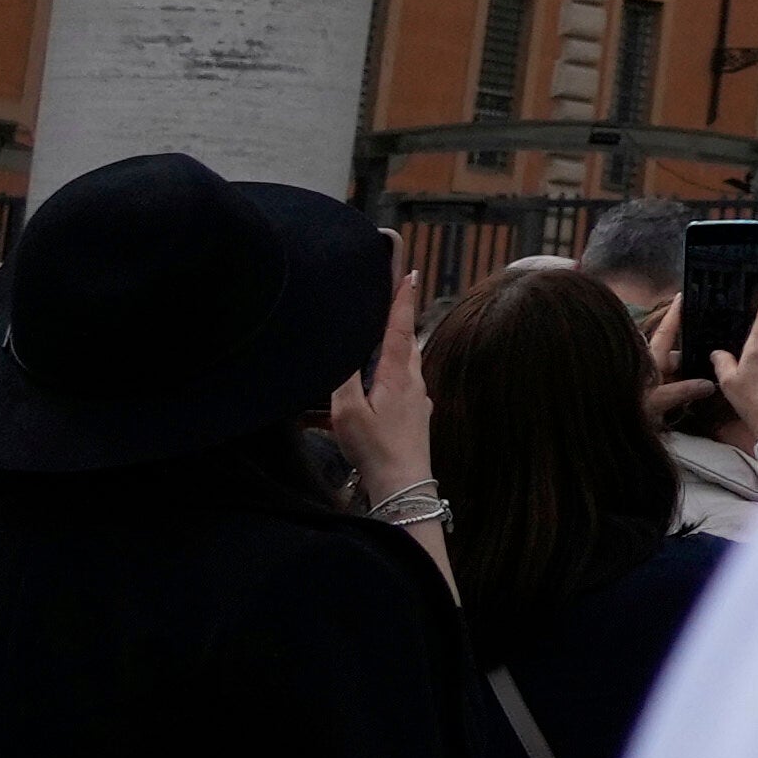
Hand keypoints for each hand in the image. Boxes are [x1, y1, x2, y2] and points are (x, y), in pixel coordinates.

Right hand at [330, 253, 436, 523]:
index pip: (399, 326)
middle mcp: (412, 381)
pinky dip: (375, 386)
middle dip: (392, 322)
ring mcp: (416, 400)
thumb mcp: (348, 410)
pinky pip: (392, 392)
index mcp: (397, 373)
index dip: (401, 298)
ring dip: (381, 356)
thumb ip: (344, 377)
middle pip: (401, 343)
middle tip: (385, 300)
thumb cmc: (374, 447)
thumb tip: (342, 351)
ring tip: (363, 350)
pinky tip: (357, 398)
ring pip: (396, 367)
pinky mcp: (413, 417)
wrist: (404, 485)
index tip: (409, 272)